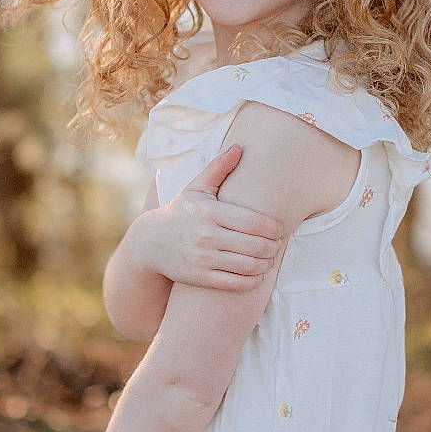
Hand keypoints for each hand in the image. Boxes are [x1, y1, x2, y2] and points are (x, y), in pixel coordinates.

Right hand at [135, 144, 283, 289]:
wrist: (150, 243)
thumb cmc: (181, 212)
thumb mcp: (196, 188)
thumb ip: (219, 168)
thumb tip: (240, 147)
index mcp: (210, 212)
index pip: (253, 222)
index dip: (273, 228)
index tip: (280, 230)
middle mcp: (207, 236)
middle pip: (255, 245)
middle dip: (273, 247)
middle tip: (277, 245)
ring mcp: (203, 259)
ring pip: (248, 266)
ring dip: (266, 264)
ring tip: (270, 259)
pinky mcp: (200, 278)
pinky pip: (235, 284)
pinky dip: (253, 281)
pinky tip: (258, 275)